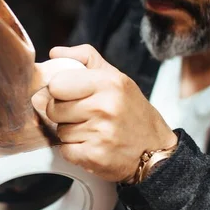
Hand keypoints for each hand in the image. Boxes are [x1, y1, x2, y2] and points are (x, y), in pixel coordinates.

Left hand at [37, 44, 177, 182]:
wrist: (155, 149)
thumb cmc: (132, 112)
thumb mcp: (117, 78)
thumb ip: (86, 59)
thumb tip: (55, 53)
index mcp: (108, 83)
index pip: (56, 84)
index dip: (59, 91)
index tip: (70, 96)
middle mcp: (104, 107)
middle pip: (54, 109)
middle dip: (63, 113)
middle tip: (84, 116)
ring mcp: (99, 134)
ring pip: (59, 131)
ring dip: (71, 133)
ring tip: (92, 132)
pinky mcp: (94, 157)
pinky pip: (65, 151)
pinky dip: (74, 151)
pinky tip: (92, 146)